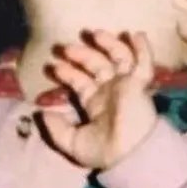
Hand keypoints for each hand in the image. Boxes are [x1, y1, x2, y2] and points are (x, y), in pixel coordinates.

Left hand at [37, 30, 158, 169]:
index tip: (53, 65)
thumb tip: (41, 113)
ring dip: (109, 44)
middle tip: (65, 47)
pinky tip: (136, 35)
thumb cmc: (103, 151)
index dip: (67, 73)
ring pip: (119, 58)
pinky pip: (144, 62)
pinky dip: (142, 49)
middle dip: (82, 54)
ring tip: (96, 33)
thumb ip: (56, 129)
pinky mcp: (139, 83)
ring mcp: (126, 85)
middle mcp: (111, 90)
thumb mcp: (73, 142)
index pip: (80, 81)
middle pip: (97, 65)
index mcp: (95, 103)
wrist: (130, 154)